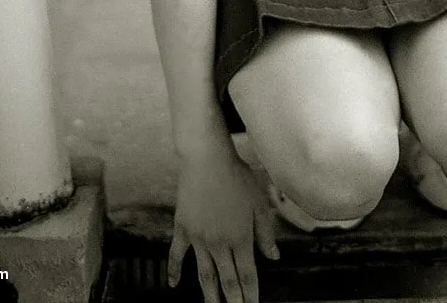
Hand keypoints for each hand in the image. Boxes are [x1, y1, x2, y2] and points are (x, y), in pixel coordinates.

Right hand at [168, 148, 279, 301]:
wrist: (207, 158)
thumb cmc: (236, 176)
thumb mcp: (258, 203)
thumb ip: (266, 233)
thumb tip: (273, 257)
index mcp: (240, 237)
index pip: (247, 275)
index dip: (250, 295)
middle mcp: (219, 243)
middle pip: (227, 281)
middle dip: (232, 302)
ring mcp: (199, 238)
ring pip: (204, 275)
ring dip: (209, 295)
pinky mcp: (183, 228)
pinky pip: (177, 254)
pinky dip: (174, 270)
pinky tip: (173, 284)